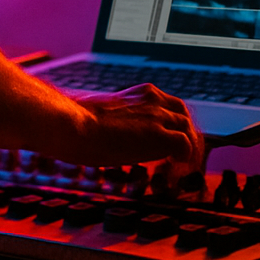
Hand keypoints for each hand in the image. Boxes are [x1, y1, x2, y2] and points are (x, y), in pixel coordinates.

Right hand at [65, 83, 205, 172]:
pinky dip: (184, 157)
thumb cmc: (76, 120)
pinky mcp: (159, 135)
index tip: (171, 139)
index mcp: (141, 93)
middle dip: (186, 135)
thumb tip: (117, 131)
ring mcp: (158, 117)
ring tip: (178, 164)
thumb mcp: (105, 112)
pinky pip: (185, 145)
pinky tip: (174, 166)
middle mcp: (154, 100)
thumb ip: (121, 118)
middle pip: (184, 116)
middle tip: (181, 154)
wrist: (72, 124)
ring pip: (188, 130)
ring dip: (186, 148)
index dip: (173, 124)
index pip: (171, 106)